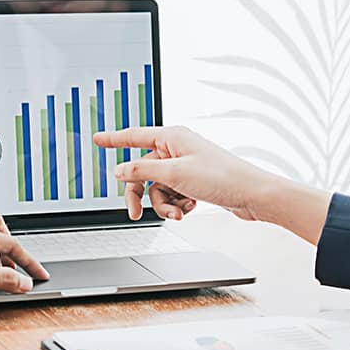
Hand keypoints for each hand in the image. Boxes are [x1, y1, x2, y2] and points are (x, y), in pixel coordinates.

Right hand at [93, 126, 279, 221]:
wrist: (252, 196)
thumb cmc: (222, 178)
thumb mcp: (175, 174)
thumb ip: (142, 170)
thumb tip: (119, 170)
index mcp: (172, 137)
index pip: (134, 136)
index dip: (114, 140)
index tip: (97, 139)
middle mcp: (178, 149)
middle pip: (143, 172)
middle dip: (142, 195)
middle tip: (135, 213)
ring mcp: (186, 167)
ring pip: (158, 188)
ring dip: (164, 204)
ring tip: (179, 212)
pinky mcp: (194, 183)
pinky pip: (173, 195)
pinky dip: (178, 205)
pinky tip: (190, 208)